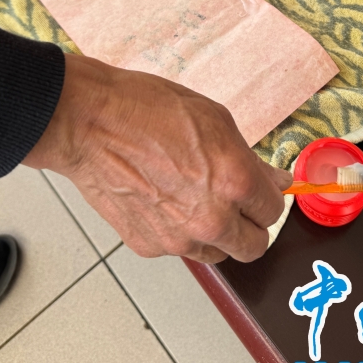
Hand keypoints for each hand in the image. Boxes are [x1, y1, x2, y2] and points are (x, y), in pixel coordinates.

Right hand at [23, 53, 291, 263]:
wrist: (89, 123)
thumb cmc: (147, 109)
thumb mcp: (214, 119)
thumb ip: (249, 159)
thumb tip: (273, 181)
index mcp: (234, 181)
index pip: (273, 211)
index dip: (268, 196)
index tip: (260, 190)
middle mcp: (211, 218)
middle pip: (254, 247)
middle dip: (251, 225)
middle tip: (238, 203)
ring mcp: (178, 238)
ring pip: (216, 253)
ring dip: (216, 233)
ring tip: (194, 198)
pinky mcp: (148, 246)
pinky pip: (178, 248)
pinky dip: (178, 231)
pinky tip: (163, 198)